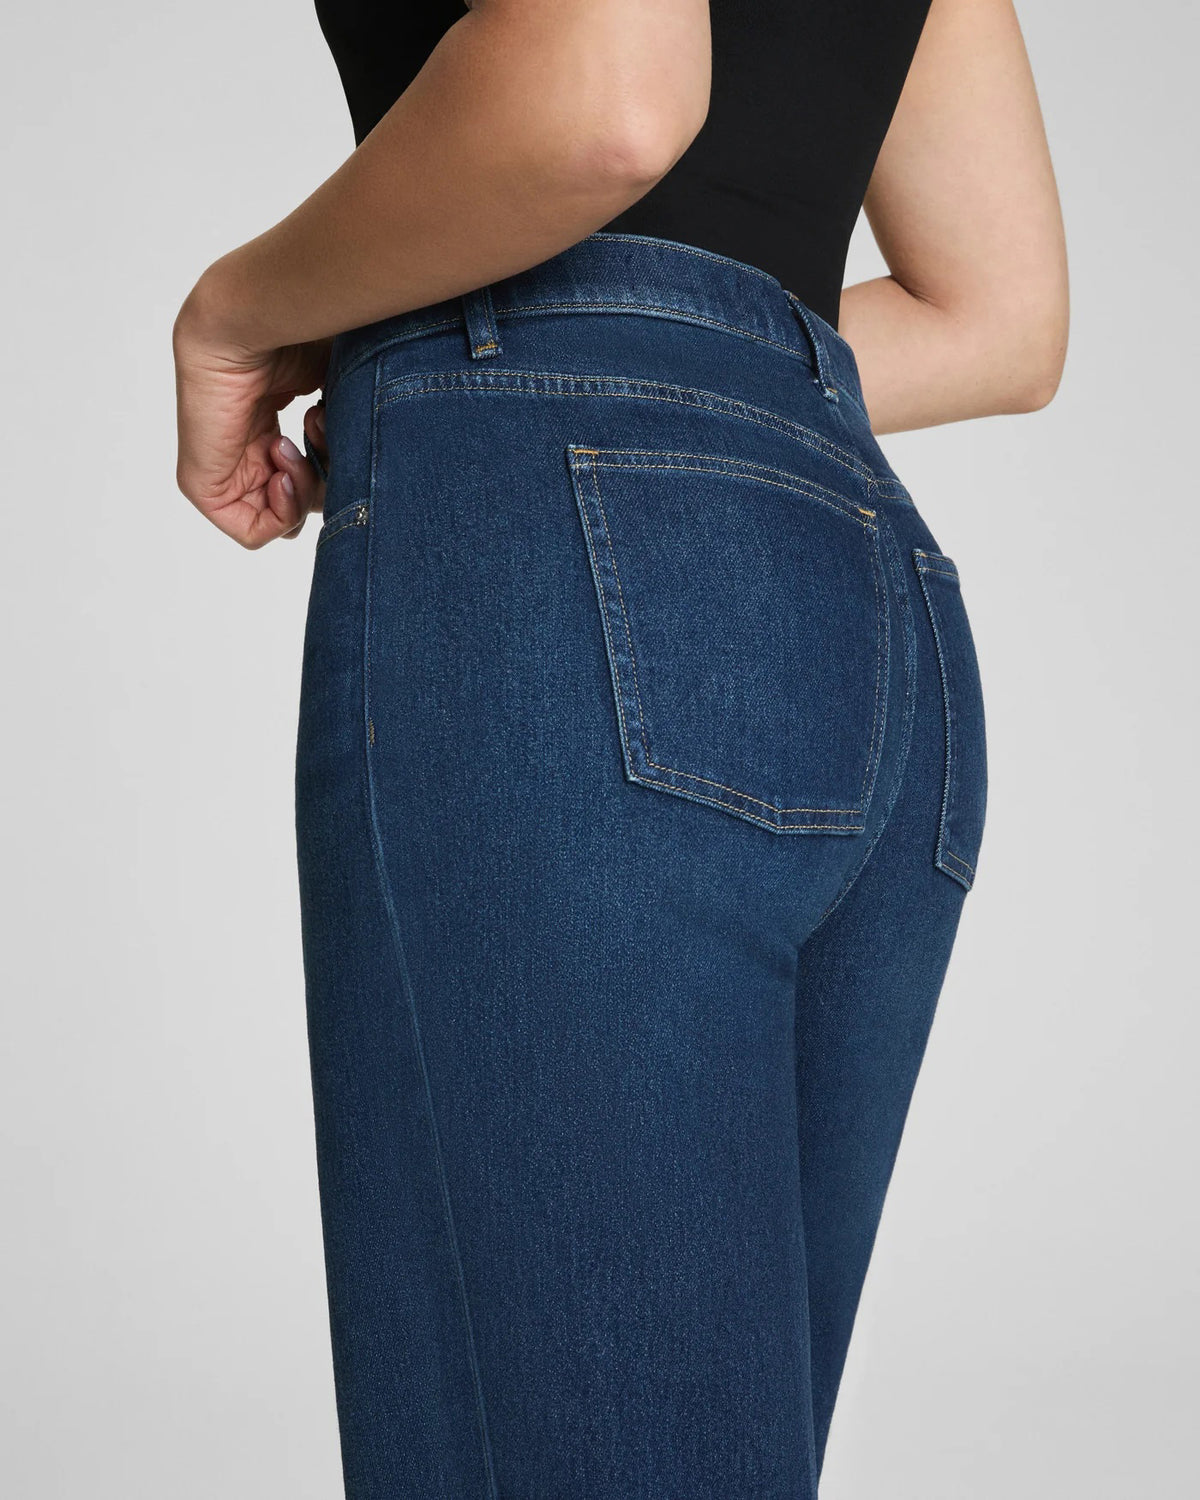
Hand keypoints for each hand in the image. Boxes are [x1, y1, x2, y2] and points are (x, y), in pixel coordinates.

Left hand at [173, 265, 331, 547]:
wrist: (248, 318)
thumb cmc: (297, 334)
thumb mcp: (342, 387)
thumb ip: (355, 429)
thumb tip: (380, 465)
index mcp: (268, 423)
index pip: (307, 476)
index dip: (334, 468)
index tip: (331, 427)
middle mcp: (246, 446)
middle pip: (301, 500)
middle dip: (324, 480)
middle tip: (317, 434)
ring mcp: (223, 466)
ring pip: (281, 519)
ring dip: (304, 492)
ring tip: (292, 444)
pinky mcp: (203, 484)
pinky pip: (251, 531)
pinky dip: (281, 513)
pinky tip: (282, 470)